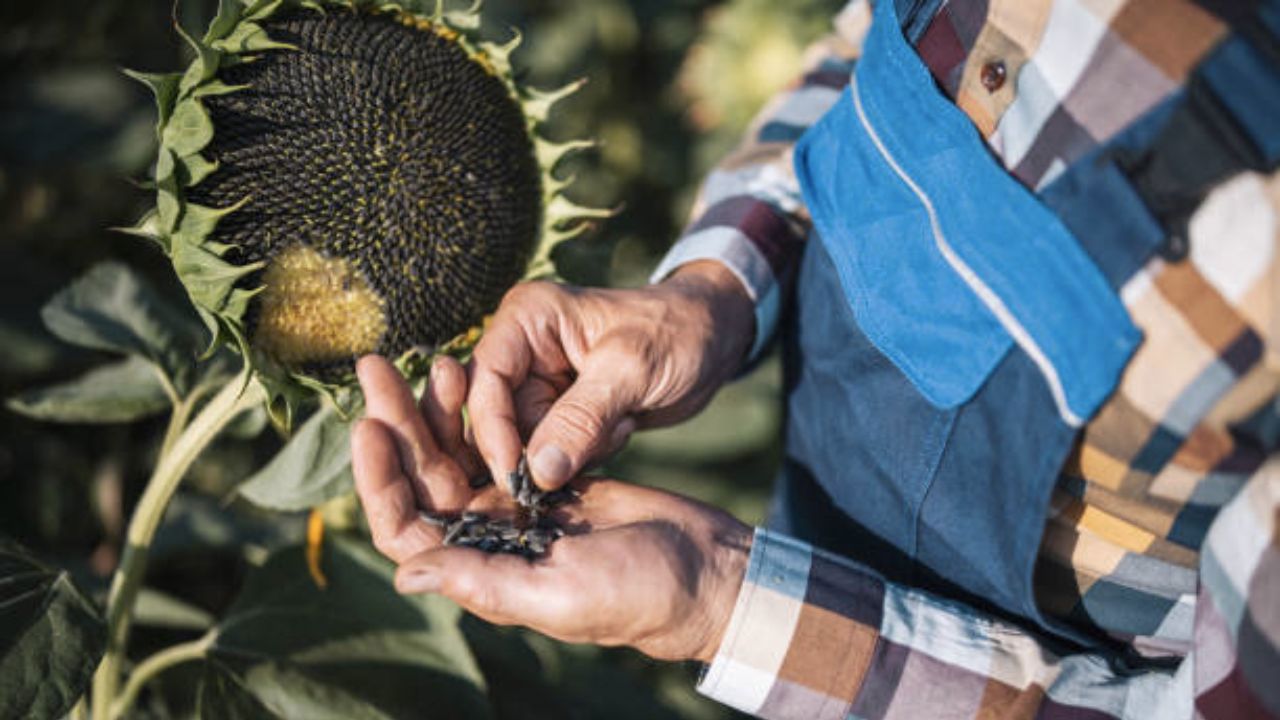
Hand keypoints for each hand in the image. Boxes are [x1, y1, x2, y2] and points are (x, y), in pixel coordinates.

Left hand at [353, 354, 752, 662]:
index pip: (405, 526)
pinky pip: (497, 438)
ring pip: (457, 452)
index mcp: (479, 570)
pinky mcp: (545, 478)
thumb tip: (404, 574)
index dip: (379, 479)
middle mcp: (486, 539)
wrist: (702, 569)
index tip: (370, 426)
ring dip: (435, 409)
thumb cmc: (637, 592)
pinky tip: (471, 370)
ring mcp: (514, 507)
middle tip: (376, 368)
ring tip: (429, 359)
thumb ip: (484, 580)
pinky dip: (480, 408)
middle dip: (397, 422)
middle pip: (422, 477)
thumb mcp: (559, 592)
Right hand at [469, 261, 754, 491]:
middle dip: (542, 447)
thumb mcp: (632, 370)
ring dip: (573, 451)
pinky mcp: (560, 413)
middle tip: (595, 444)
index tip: (517, 478)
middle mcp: (522, 350)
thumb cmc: (676, 334)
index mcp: (526, 319)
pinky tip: (623, 427)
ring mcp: (540, 383)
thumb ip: (582, 419)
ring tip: (620, 422)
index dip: (493, 433)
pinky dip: (587, 454)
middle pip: (498, 420)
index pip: (484, 383)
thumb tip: (537, 473)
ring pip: (527, 444)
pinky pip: (553, 453)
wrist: (714, 339)